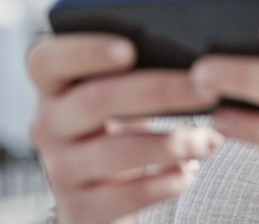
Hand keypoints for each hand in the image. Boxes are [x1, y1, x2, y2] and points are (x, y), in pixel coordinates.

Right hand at [27, 34, 223, 223]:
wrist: (102, 195)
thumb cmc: (118, 128)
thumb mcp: (117, 96)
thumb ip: (135, 72)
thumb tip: (194, 59)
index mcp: (53, 87)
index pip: (47, 61)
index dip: (85, 51)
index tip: (129, 50)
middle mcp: (48, 126)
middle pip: (96, 100)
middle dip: (159, 92)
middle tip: (205, 90)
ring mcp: (61, 170)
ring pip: (117, 151)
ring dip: (174, 143)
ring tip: (211, 140)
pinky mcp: (81, 208)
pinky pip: (128, 194)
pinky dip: (166, 182)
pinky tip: (189, 171)